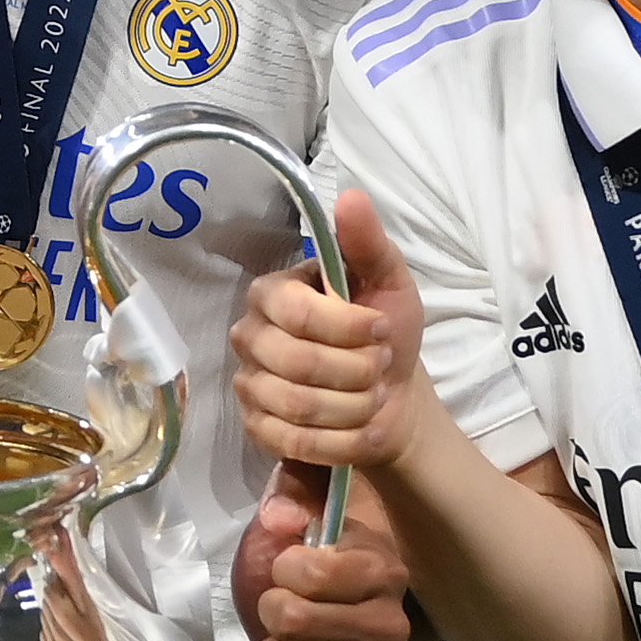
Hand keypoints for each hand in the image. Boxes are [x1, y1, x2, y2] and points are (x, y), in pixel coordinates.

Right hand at [230, 190, 436, 480]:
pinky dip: (341, 441)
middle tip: (380, 367)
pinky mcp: (257, 429)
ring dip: (353, 408)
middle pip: (297, 363)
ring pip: (297, 406)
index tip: (382, 330)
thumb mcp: (389, 282)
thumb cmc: (384, 333)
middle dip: (357, 372)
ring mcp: (249, 385)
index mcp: (274, 292)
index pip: (297, 312)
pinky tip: (362, 430)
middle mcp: (250, 335)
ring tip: (374, 397)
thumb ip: (368, 243)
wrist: (391, 397)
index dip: (348, 327)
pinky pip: (292, 442)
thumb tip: (350, 198)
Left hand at [232, 462, 410, 640]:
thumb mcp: (314, 509)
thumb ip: (296, 493)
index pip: (313, 575)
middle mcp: (391, 629)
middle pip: (295, 624)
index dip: (284, 568)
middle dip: (269, 609)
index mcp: (385, 572)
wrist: (345, 600)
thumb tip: (277, 517)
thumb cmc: (323, 554)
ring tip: (273, 640)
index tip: (288, 565)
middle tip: (277, 604)